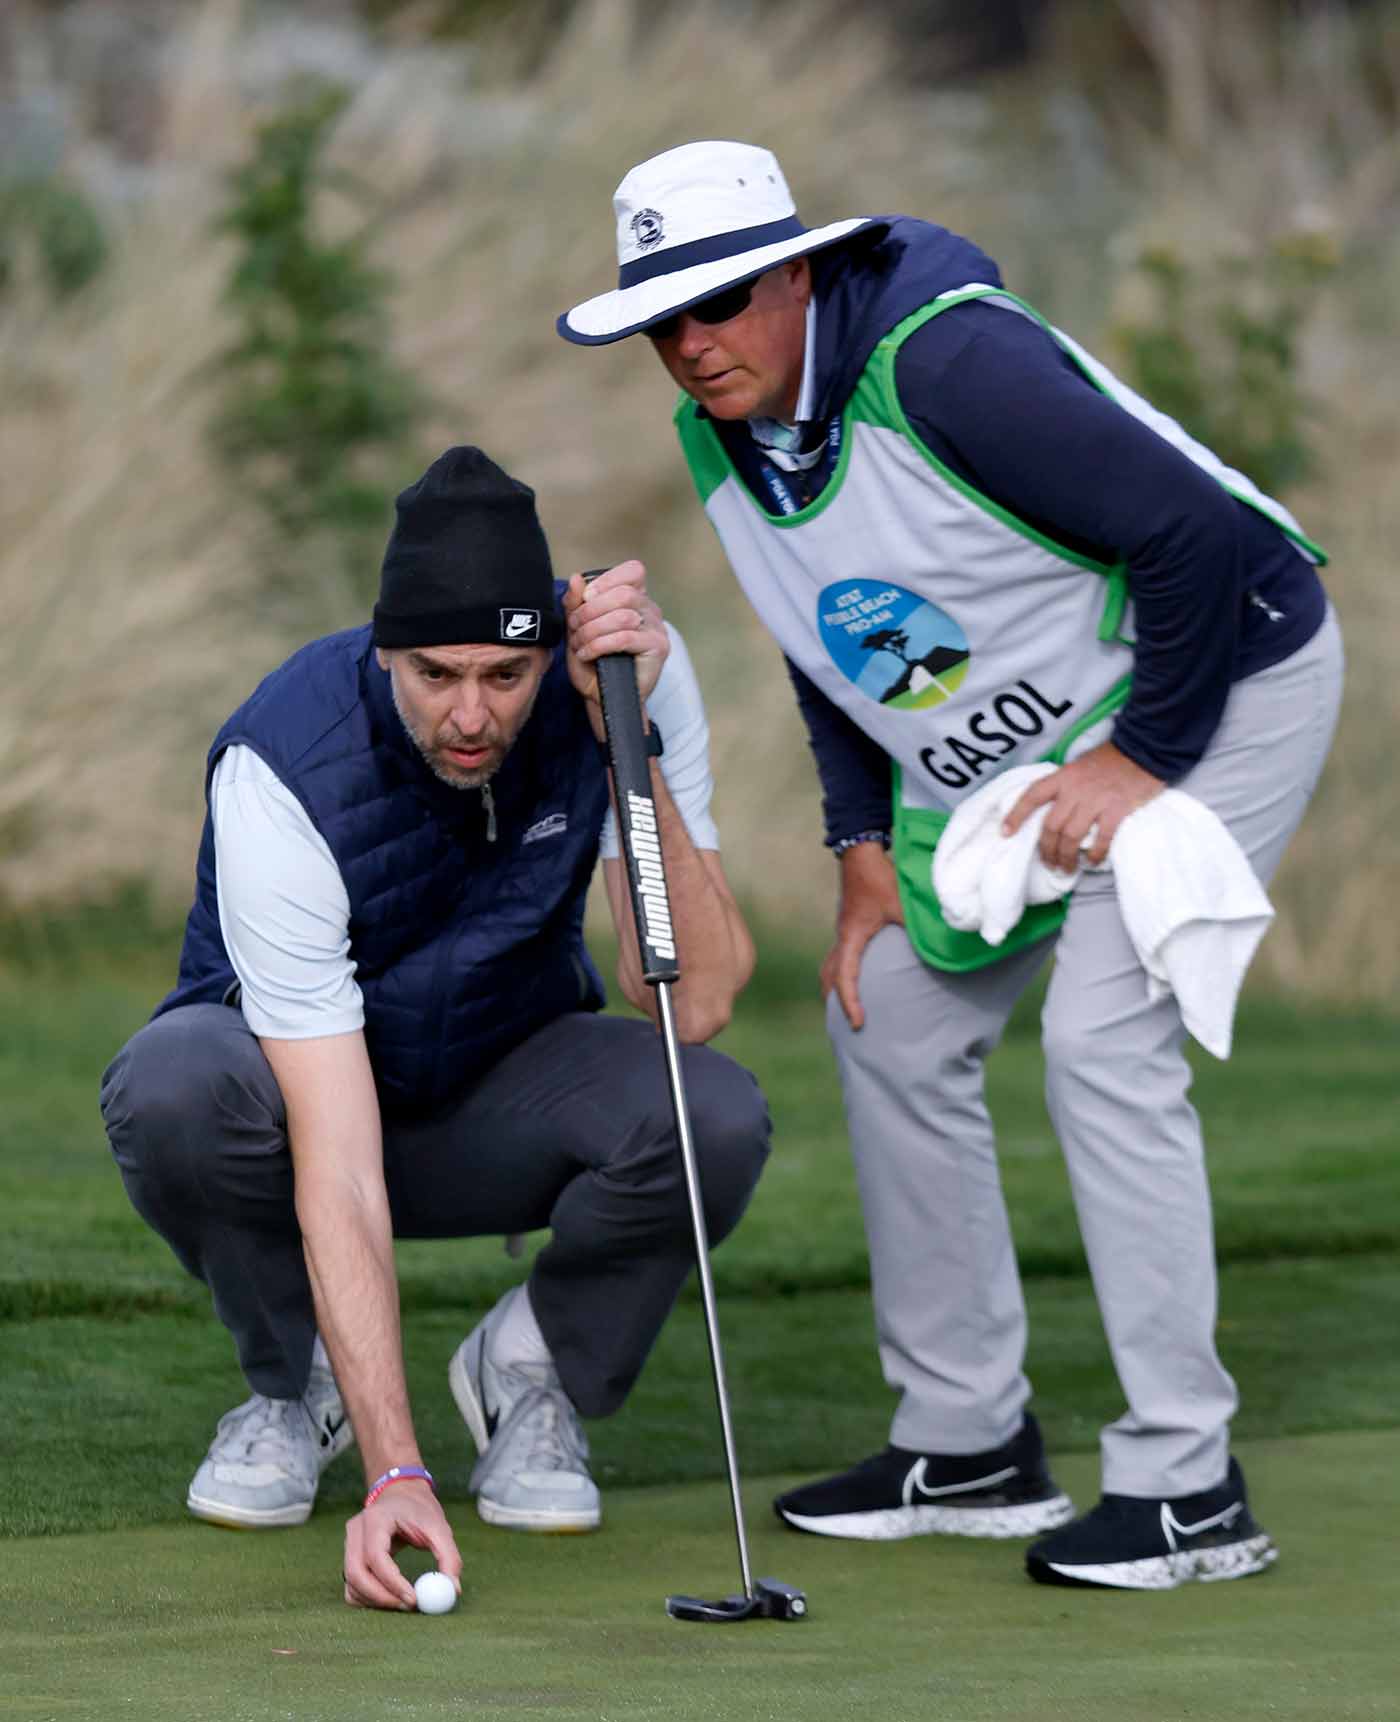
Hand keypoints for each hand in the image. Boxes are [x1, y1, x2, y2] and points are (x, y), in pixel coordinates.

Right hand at [342, 1483, 461, 1611]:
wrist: (401, 1494)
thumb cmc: (419, 1510)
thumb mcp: (439, 1527)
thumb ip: (448, 1557)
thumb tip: (453, 1590)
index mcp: (376, 1518)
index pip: (376, 1556)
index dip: (392, 1582)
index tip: (414, 1599)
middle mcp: (356, 1530)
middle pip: (356, 1573)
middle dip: (381, 1596)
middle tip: (408, 1606)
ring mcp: (349, 1544)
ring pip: (352, 1583)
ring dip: (375, 1601)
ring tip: (404, 1602)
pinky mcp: (349, 1557)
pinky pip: (351, 1586)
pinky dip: (367, 1599)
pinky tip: (390, 1598)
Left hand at [564, 562, 669, 736]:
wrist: (601, 697)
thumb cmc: (592, 663)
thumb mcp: (576, 629)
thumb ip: (575, 603)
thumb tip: (576, 578)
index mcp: (636, 599)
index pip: (633, 572)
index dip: (607, 581)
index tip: (586, 598)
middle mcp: (651, 610)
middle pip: (624, 593)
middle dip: (591, 610)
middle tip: (574, 627)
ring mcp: (657, 629)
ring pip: (622, 616)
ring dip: (592, 630)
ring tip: (580, 644)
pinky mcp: (658, 649)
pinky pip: (625, 638)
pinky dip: (600, 645)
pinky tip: (588, 654)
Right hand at [821, 841, 903, 1030]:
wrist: (860, 850)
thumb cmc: (879, 876)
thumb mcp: (900, 903)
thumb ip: (916, 926)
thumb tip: (939, 946)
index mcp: (851, 937)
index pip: (844, 977)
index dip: (850, 1002)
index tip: (858, 1023)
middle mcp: (843, 937)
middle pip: (829, 977)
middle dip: (836, 1001)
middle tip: (849, 1023)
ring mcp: (844, 930)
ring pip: (831, 966)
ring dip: (838, 986)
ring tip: (849, 1004)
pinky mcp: (849, 924)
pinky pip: (841, 955)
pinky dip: (845, 971)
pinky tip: (861, 974)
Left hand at [1001, 741, 1164, 872]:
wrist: (1145, 749)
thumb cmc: (1111, 760)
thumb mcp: (1079, 766)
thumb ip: (1065, 785)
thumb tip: (1053, 808)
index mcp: (1063, 777)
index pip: (1032, 796)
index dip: (1016, 815)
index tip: (1005, 833)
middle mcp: (1074, 789)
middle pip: (1050, 826)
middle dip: (1046, 850)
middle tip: (1049, 863)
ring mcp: (1095, 800)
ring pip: (1070, 836)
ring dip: (1066, 857)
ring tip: (1066, 868)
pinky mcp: (1117, 810)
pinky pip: (1100, 839)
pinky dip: (1094, 854)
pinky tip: (1092, 862)